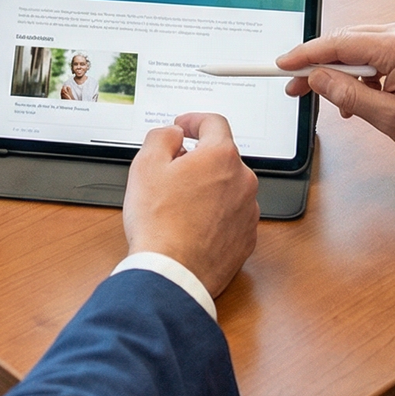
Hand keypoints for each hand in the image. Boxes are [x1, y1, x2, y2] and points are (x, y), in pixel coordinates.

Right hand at [123, 113, 258, 299]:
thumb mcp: (146, 165)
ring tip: (181, 205)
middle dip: (199, 159)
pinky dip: (216, 215)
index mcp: (221, 157)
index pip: (214, 123)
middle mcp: (243, 181)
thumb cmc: (159, 223)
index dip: (194, 121)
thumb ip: (162, 137)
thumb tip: (174, 134)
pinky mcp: (247, 239)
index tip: (184, 128)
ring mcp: (248, 212)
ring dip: (209, 188)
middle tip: (172, 172)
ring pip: (229, 187)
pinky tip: (194, 225)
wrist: (171, 274)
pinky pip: (233, 215)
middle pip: (222, 157)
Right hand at [277, 23, 394, 157]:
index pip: (337, 44)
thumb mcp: (390, 118)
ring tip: (333, 103)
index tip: (282, 65)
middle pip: (344, 41)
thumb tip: (317, 78)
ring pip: (357, 46)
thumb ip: (348, 95)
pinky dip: (360, 71)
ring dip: (340, 71)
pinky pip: (373, 51)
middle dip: (318, 65)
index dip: (305, 55)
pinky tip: (358, 96)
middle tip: (296, 89)